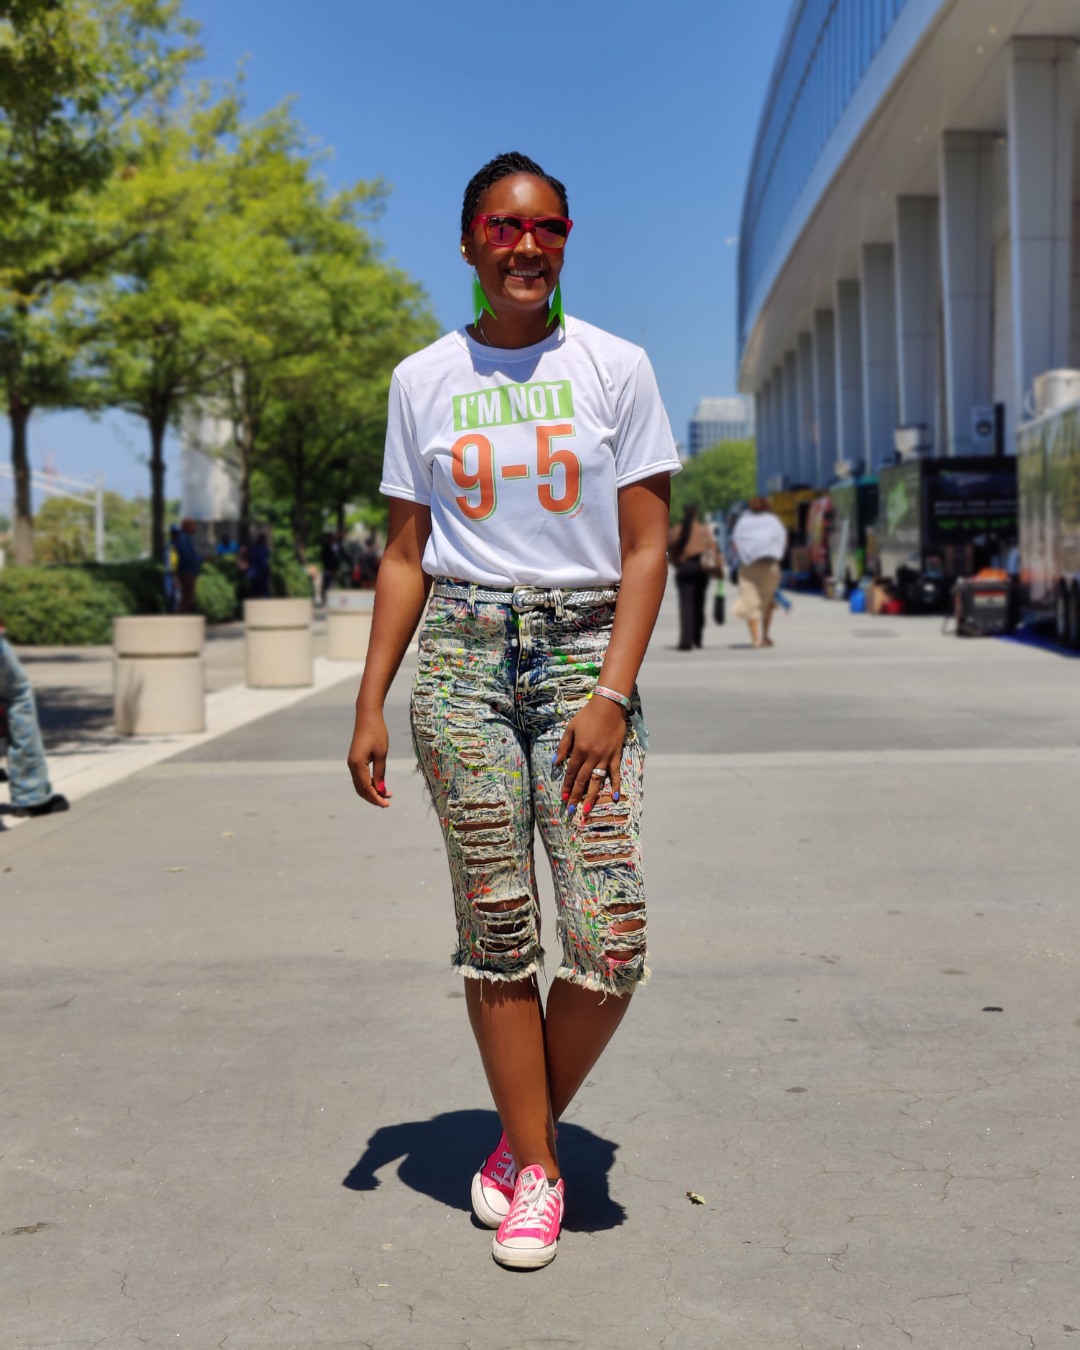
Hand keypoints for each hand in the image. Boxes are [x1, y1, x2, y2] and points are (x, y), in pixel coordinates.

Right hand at [347, 708, 391, 807]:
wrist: (368, 716)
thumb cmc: (377, 733)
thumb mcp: (381, 754)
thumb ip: (380, 773)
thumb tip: (381, 789)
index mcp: (357, 764)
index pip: (366, 787)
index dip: (376, 797)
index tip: (386, 804)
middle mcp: (351, 765)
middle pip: (361, 789)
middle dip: (373, 797)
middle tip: (387, 803)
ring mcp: (352, 763)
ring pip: (360, 784)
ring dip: (372, 791)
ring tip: (386, 795)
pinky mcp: (355, 760)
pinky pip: (360, 777)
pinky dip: (369, 783)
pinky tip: (380, 785)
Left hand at [553, 695, 626, 819]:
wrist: (608, 707)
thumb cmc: (587, 716)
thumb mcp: (571, 728)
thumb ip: (563, 746)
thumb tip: (556, 762)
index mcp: (579, 750)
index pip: (571, 772)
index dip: (567, 786)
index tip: (563, 798)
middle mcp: (592, 756)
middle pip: (582, 780)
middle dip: (576, 796)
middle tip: (572, 810)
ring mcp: (605, 757)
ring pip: (597, 780)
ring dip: (592, 796)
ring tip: (587, 809)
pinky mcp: (615, 755)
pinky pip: (615, 773)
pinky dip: (616, 785)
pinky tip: (614, 797)